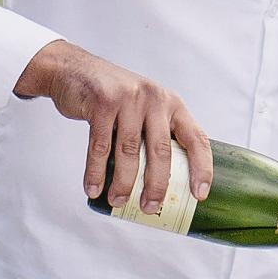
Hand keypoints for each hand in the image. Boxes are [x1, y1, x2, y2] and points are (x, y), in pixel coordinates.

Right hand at [14, 39, 212, 213]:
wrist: (75, 70)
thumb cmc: (115, 99)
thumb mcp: (145, 107)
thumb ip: (155, 133)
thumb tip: (164, 185)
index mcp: (172, 104)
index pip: (196, 138)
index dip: (202, 168)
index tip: (199, 194)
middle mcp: (154, 99)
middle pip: (161, 150)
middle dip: (157, 185)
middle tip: (150, 208)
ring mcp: (128, 99)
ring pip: (129, 151)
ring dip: (123, 182)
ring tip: (118, 201)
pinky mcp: (102, 103)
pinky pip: (100, 146)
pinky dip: (96, 172)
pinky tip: (93, 188)